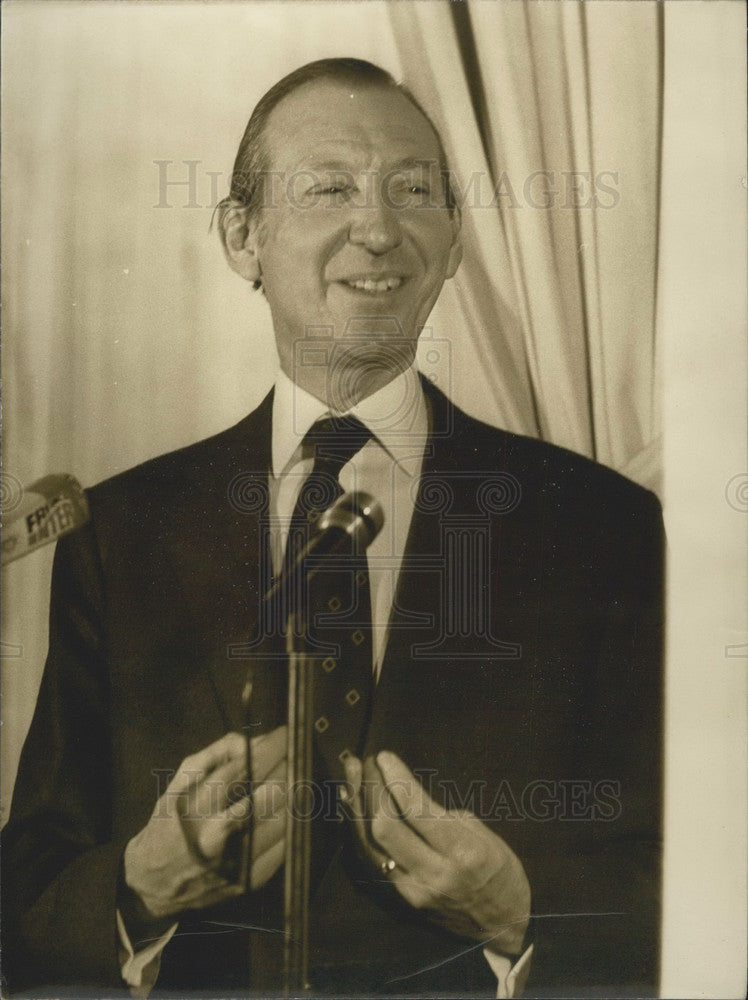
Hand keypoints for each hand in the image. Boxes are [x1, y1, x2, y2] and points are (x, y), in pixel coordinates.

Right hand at [122, 728, 286, 927]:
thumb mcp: (179, 783)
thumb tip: (251, 742)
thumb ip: (213, 756)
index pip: (246, 768)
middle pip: (272, 793)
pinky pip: (286, 845)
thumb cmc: (170, 824)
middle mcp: (219, 834)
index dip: (271, 748)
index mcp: (199, 806)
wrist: (156, 882)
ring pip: (286, 819)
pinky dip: (291, 823)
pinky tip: (286, 812)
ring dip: (295, 795)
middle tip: (294, 757)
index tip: (285, 735)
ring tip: (293, 782)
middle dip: (289, 769)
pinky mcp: (251, 880)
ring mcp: (238, 861)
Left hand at [344, 751, 530, 955]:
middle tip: (368, 761)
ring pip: (370, 844)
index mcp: (462, 851)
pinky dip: (358, 828)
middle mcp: (434, 873)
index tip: (384, 756)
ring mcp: (413, 890)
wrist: (502, 926)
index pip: (416, 810)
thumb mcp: (482, 834)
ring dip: (357, 805)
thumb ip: (441, 816)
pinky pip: (372, 858)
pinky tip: (352, 804)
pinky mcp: (401, 899)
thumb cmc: (499, 870)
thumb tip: (404, 794)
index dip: (396, 779)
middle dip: (371, 788)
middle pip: (384, 828)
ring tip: (352, 773)